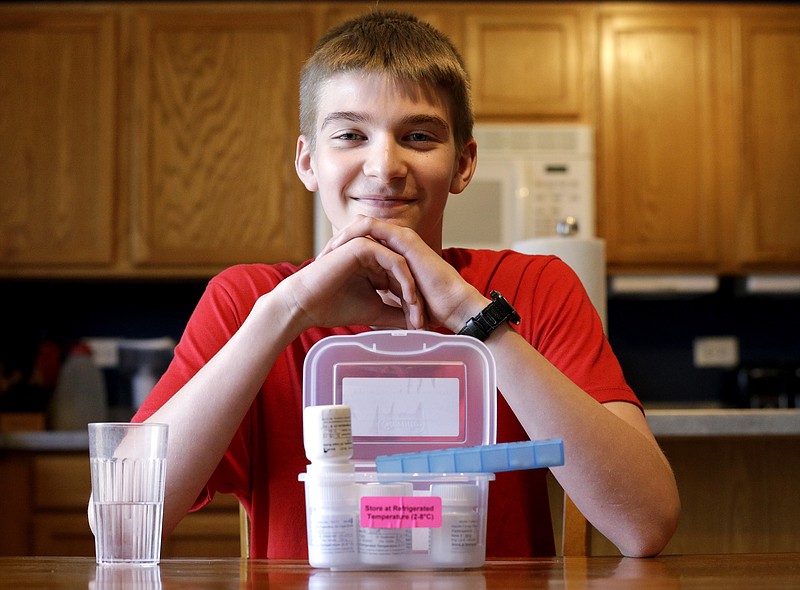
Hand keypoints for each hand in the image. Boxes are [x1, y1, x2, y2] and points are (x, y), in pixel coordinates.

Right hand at [276, 230, 426, 330]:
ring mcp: (368, 247)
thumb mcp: (375, 312)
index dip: (413, 304)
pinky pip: (393, 260)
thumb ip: (396, 313)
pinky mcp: (363, 244)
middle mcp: (373, 255)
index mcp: (375, 267)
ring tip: (417, 313)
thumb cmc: (335, 308)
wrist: (306, 305)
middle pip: (406, 273)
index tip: (419, 326)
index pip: (402, 281)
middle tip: (422, 323)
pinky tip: (408, 299)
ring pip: (402, 266)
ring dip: (412, 290)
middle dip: (416, 299)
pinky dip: (403, 279)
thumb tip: (418, 324)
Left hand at [318, 216, 487, 331]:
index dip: (343, 254)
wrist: (452, 308)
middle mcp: (398, 244)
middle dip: (338, 241)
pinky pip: (370, 226)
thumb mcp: (398, 302)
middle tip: (320, 257)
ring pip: (362, 224)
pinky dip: (353, 233)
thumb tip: (367, 309)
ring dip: (342, 234)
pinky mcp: (404, 238)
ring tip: (326, 251)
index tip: (325, 269)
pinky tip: (339, 247)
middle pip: (360, 231)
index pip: (364, 245)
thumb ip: (384, 298)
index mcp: (396, 256)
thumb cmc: (431, 310)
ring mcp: (402, 238)